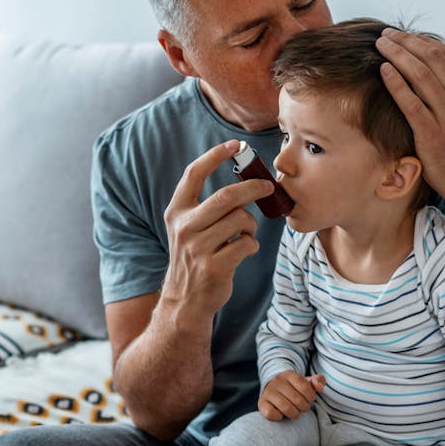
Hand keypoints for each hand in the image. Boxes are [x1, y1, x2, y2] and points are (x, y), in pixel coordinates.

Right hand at [161, 140, 273, 318]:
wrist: (185, 300)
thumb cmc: (195, 257)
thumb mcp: (188, 228)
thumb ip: (207, 206)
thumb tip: (246, 180)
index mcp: (176, 211)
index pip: (193, 174)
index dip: (214, 155)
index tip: (235, 145)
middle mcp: (184, 227)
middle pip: (226, 196)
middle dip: (252, 188)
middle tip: (268, 186)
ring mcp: (197, 248)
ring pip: (240, 220)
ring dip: (250, 225)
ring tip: (245, 233)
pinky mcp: (214, 266)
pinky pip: (247, 244)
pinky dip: (251, 244)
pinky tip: (243, 250)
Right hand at [258, 371, 324, 420]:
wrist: (273, 389)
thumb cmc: (294, 388)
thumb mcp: (306, 382)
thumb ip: (317, 381)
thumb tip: (320, 387)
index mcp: (289, 374)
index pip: (305, 387)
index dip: (310, 397)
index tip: (310, 399)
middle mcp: (277, 381)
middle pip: (297, 400)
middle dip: (304, 407)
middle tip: (303, 407)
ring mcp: (268, 392)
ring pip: (286, 408)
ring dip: (295, 414)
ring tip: (295, 412)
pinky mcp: (261, 403)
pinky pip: (271, 414)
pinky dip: (279, 417)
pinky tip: (281, 414)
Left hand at [374, 28, 444, 208]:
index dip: (420, 40)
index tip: (401, 35)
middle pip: (432, 59)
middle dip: (405, 43)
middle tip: (385, 35)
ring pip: (421, 75)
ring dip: (397, 55)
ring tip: (380, 46)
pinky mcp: (432, 134)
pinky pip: (411, 102)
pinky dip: (396, 83)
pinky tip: (383, 70)